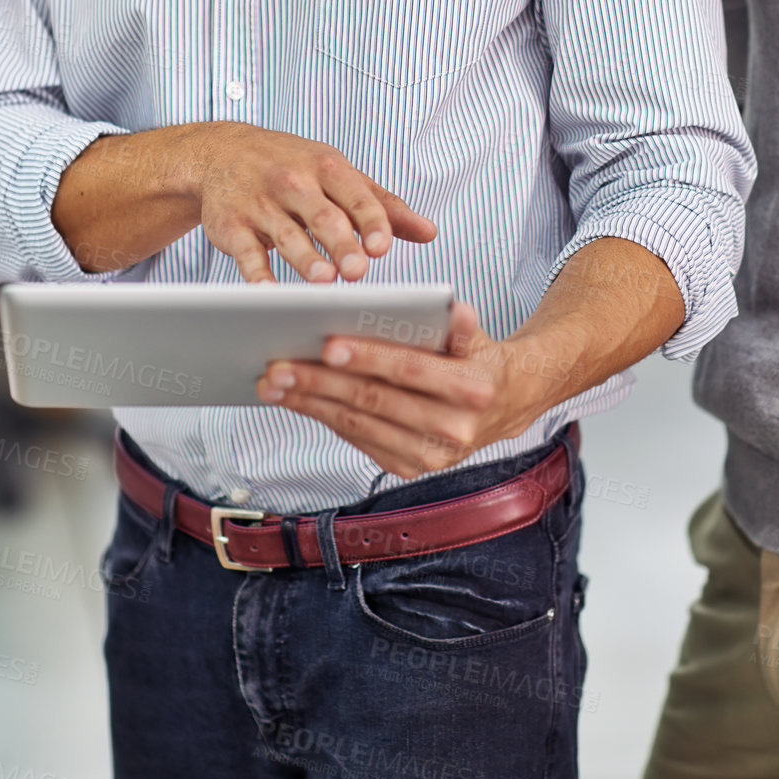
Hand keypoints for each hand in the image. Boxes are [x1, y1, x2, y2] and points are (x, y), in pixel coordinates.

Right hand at [193, 127, 436, 283]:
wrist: (220, 152)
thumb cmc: (291, 166)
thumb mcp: (337, 174)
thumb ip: (382, 205)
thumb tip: (428, 231)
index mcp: (326, 167)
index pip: (355, 194)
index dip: (370, 220)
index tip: (382, 246)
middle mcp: (293, 183)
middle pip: (322, 215)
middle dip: (340, 243)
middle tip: (359, 271)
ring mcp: (260, 204)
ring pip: (286, 235)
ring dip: (305, 259)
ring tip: (325, 282)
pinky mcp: (231, 227)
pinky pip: (246, 253)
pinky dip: (257, 274)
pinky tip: (270, 294)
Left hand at [256, 302, 556, 478]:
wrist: (504, 403)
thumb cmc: (474, 357)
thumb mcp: (473, 334)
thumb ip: (458, 324)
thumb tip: (454, 310)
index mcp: (472, 389)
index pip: (411, 369)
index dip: (369, 357)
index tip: (327, 344)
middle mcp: (454, 430)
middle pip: (375, 401)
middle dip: (321, 382)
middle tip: (278, 365)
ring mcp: (430, 456)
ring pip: (358, 424)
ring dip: (310, 403)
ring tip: (274, 382)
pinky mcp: (410, 467)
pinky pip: (357, 439)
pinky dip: (323, 417)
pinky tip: (296, 399)